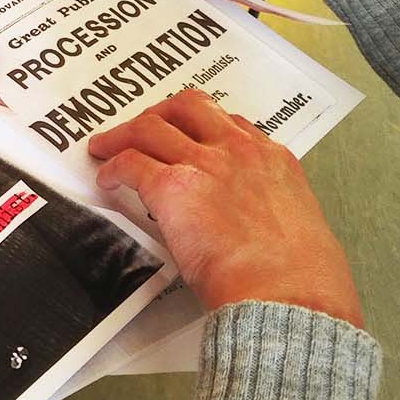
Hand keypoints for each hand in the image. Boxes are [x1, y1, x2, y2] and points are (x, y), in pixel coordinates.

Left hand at [87, 89, 362, 326]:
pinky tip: (107, 179)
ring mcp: (206, 163)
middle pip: (188, 107)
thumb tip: (240, 219)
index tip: (185, 136)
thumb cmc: (294, 277)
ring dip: (122, 136)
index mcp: (272, 160)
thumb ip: (263, 206)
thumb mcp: (292, 222)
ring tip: (105, 148)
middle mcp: (239, 151)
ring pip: (150, 127)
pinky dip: (112, 168)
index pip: (231, 123)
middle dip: (158, 114)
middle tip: (139, 129)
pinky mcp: (173, 185)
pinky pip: (130, 163)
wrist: (284, 292)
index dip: (200, 127)